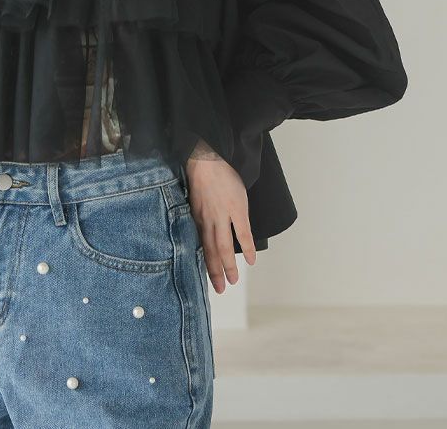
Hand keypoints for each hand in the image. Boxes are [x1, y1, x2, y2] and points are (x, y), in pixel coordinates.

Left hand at [185, 138, 255, 293]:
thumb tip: (202, 227)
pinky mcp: (236, 208)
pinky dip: (247, 247)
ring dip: (228, 266)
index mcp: (197, 217)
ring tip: (233, 281)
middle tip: (219, 289)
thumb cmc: (201, 173)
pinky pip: (242, 232)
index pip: (200, 246)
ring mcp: (222, 214)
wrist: (207, 156)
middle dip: (214, 272)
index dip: (204, 263)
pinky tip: (252, 260)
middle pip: (210, 251)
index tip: (207, 279)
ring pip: (224, 246)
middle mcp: (207, 219)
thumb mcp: (193, 197)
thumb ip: (198, 214)